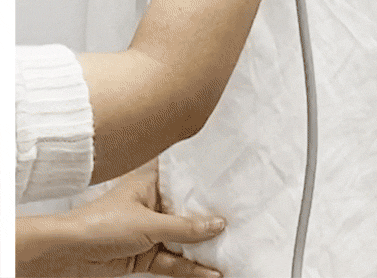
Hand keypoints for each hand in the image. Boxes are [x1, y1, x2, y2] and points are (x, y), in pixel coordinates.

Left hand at [18, 159, 225, 277]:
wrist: (65, 256)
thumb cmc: (101, 225)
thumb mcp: (149, 223)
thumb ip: (185, 227)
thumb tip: (218, 224)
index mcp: (151, 183)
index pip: (186, 178)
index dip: (207, 182)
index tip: (233, 184)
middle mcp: (153, 204)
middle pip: (188, 212)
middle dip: (211, 220)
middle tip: (241, 221)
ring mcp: (150, 231)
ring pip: (183, 239)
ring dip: (203, 249)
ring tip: (231, 251)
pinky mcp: (145, 255)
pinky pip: (173, 261)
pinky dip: (191, 268)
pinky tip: (210, 272)